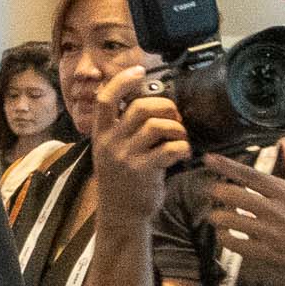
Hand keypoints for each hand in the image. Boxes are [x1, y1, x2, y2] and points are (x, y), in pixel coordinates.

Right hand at [96, 87, 196, 214]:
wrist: (121, 214)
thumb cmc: (122, 178)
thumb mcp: (111, 150)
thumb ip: (123, 128)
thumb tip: (151, 101)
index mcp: (101, 134)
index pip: (106, 99)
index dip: (123, 81)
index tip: (139, 70)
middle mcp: (110, 143)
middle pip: (140, 108)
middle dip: (165, 107)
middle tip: (175, 117)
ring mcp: (125, 157)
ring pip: (156, 125)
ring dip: (176, 128)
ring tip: (181, 137)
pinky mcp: (143, 171)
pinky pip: (169, 149)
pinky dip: (182, 147)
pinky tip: (183, 153)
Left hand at [184, 145, 284, 285]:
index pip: (248, 175)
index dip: (225, 166)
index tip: (209, 159)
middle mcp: (275, 212)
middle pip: (232, 196)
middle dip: (215, 191)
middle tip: (210, 191)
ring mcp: (270, 235)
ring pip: (229, 221)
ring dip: (217, 216)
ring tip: (216, 214)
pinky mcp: (267, 255)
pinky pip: (235, 245)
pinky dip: (225, 238)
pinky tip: (226, 234)